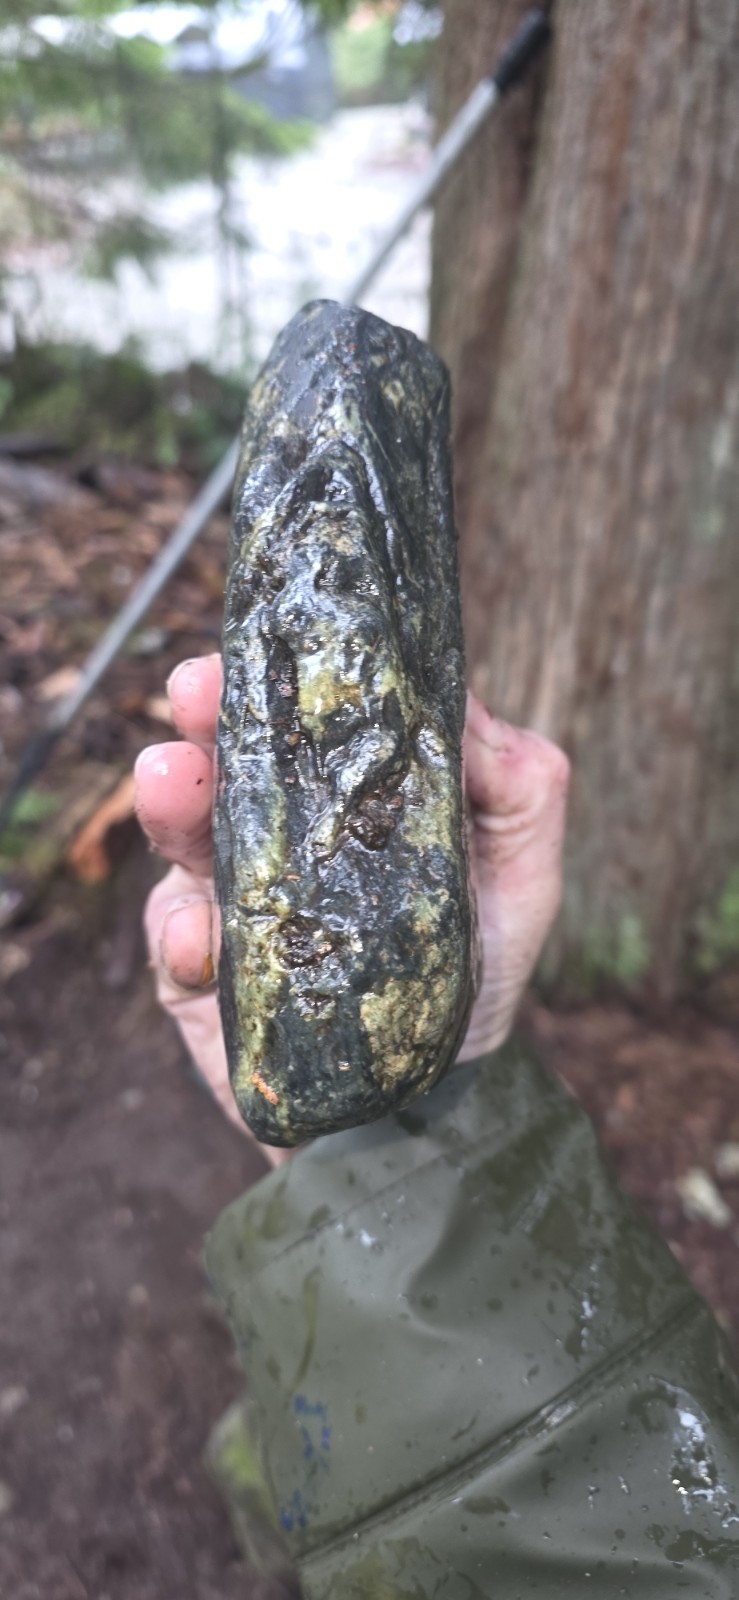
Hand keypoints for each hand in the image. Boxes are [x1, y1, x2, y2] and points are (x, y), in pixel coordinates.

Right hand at [135, 655, 568, 1165]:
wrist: (430, 1100)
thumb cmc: (468, 973)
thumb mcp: (524, 877)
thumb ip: (520, 788)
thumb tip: (467, 706)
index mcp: (344, 795)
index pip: (307, 713)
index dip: (289, 669)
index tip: (271, 637)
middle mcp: (277, 831)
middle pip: (226, 755)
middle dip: (206, 715)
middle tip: (196, 689)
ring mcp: (229, 897)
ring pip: (184, 837)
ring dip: (173, 804)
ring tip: (170, 780)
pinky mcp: (197, 974)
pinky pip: (178, 947)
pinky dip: (188, 940)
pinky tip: (203, 943)